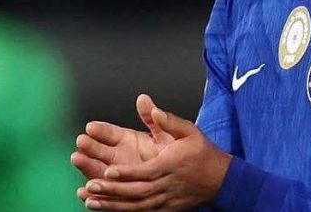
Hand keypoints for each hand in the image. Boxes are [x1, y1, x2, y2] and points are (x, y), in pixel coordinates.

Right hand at [72, 94, 173, 183]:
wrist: (187, 175)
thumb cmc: (177, 153)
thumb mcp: (168, 133)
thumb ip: (155, 118)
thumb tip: (144, 99)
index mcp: (129, 141)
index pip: (110, 134)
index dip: (100, 130)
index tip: (91, 127)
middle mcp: (120, 157)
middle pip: (100, 151)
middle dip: (89, 146)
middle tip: (81, 142)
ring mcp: (119, 175)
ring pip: (99, 170)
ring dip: (87, 165)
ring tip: (78, 159)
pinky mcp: (120, 191)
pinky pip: (105, 193)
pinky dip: (93, 193)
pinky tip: (84, 191)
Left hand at [80, 103, 231, 210]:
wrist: (219, 178)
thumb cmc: (202, 152)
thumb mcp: (190, 131)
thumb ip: (170, 121)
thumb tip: (154, 109)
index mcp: (171, 164)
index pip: (146, 171)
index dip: (126, 173)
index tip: (108, 171)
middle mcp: (167, 184)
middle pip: (137, 191)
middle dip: (113, 190)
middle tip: (91, 186)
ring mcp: (166, 199)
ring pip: (137, 205)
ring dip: (113, 204)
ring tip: (91, 201)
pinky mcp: (165, 209)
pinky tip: (107, 210)